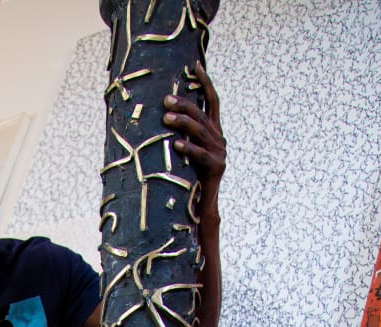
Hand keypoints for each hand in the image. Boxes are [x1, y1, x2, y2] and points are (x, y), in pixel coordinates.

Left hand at [162, 62, 225, 210]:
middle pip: (202, 115)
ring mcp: (220, 153)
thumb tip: (160, 115)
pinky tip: (176, 144)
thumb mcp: (186, 151)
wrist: (203, 206)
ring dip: (182, 123)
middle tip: (165, 101)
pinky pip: (200, 155)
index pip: (212, 101)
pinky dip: (188, 148)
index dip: (205, 82)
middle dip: (184, 105)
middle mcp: (219, 138)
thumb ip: (182, 134)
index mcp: (214, 131)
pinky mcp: (217, 167)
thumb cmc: (189, 177)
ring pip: (200, 132)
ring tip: (165, 118)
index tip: (194, 65)